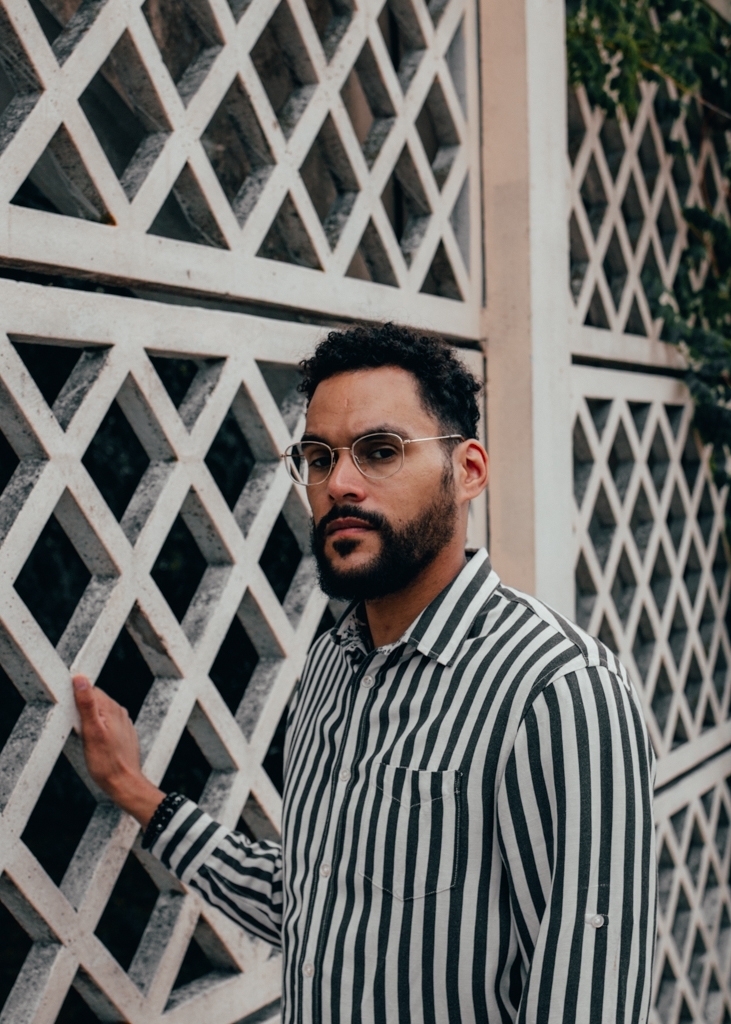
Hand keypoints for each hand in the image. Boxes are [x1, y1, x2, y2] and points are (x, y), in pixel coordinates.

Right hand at [72, 675, 164, 826]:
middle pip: (96, 701)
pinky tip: (94, 742)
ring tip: (83, 739)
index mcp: (112, 708)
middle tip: (75, 730)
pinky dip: (98, 728)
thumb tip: (81, 678)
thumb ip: (86, 704)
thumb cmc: (106, 762)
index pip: (90, 690)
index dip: (76, 699)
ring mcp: (123, 723)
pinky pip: (107, 724)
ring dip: (90, 720)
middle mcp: (120, 712)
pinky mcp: (123, 733)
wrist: (125, 783)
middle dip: (82, 710)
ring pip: (101, 713)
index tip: (69, 714)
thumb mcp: (91, 732)